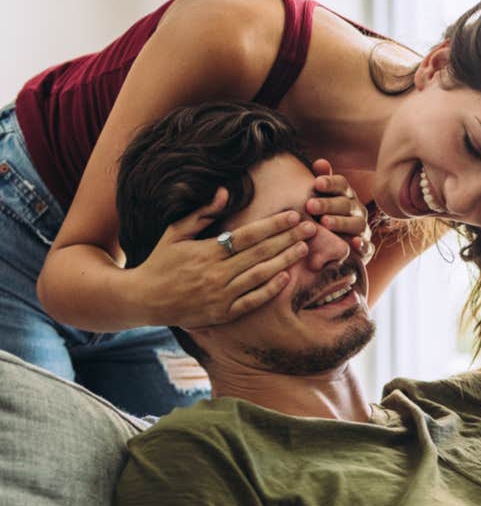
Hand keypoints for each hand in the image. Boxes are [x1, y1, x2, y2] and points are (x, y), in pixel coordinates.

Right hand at [131, 188, 316, 328]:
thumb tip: (225, 192)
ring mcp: (220, 295)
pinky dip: (270, 290)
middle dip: (288, 239)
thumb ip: (201, 213)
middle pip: (260, 253)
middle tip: (311, 227)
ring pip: (260, 276)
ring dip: (285, 261)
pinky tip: (286, 277)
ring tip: (305, 248)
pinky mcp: (222, 313)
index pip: (247, 235)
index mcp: (205, 251)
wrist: (142, 299)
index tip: (293, 215)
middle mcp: (215, 274)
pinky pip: (252, 301)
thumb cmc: (160, 261)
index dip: (273, 225)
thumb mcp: (174, 232)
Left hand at [307, 159, 373, 263]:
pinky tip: (353, 243)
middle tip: (310, 205)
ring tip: (325, 223)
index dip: (330, 183)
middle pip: (346, 204)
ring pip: (357, 224)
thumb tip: (319, 162)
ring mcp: (362, 230)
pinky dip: (362, 245)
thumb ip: (321, 183)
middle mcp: (357, 210)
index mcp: (346, 196)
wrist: (332, 248)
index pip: (342, 185)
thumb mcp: (319, 200)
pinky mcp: (365, 249)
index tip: (316, 183)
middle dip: (328, 204)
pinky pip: (368, 247)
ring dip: (341, 222)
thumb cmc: (323, 218)